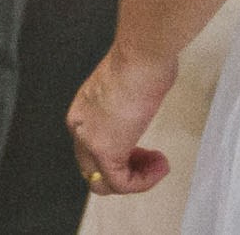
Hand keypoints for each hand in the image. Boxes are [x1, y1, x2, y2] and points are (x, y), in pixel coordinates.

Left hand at [67, 46, 177, 197]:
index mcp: (83, 109)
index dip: (121, 153)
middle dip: (126, 169)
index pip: (91, 147)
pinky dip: (143, 182)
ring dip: (137, 179)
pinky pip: (122, 183)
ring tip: (159, 166)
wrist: (141, 56)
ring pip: (105, 181)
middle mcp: (79, 126)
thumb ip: (125, 105)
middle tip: (151, 161)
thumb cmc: (141, 60)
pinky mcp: (106, 151)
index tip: (144, 149)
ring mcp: (89, 140)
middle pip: (94, 168)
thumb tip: (139, 105)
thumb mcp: (127, 87)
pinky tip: (160, 166)